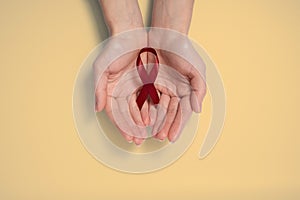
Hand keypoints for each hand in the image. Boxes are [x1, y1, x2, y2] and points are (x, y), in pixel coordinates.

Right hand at [94, 30, 149, 144]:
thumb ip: (99, 88)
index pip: (116, 113)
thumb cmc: (114, 50)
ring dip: (143, 122)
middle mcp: (122, 91)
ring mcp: (134, 87)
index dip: (122, 126)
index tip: (128, 137)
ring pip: (139, 109)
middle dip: (133, 129)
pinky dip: (152, 108)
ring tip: (149, 134)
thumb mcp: (102, 68)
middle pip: (128, 114)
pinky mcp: (146, 82)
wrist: (130, 34)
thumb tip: (97, 109)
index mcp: (111, 90)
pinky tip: (156, 118)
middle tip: (139, 141)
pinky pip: (149, 98)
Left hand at [148, 28, 205, 141]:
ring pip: (157, 109)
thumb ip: (199, 90)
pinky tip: (141, 118)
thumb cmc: (184, 50)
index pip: (182, 112)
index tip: (172, 138)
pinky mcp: (149, 82)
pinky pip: (146, 98)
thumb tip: (198, 110)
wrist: (166, 34)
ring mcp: (161, 87)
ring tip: (149, 132)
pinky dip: (144, 108)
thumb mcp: (196, 69)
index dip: (178, 126)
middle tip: (159, 138)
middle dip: (165, 127)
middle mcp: (174, 91)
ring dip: (154, 121)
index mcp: (186, 91)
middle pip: (169, 114)